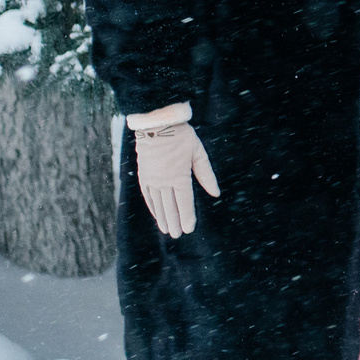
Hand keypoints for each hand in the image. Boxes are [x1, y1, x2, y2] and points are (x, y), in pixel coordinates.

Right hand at [132, 120, 220, 237]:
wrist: (157, 123)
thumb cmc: (181, 136)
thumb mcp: (198, 153)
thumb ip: (206, 174)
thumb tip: (215, 194)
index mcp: (180, 175)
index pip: (184, 201)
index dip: (187, 216)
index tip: (189, 229)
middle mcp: (164, 180)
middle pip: (170, 206)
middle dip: (175, 221)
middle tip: (177, 235)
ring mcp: (152, 178)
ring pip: (158, 203)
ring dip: (162, 217)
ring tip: (166, 230)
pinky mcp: (144, 175)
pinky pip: (148, 195)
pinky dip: (152, 206)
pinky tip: (157, 214)